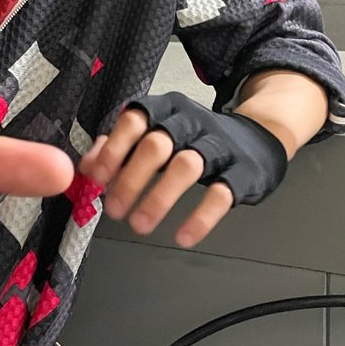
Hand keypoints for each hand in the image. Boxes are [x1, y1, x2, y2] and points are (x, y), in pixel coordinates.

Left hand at [79, 92, 286, 247]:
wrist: (258, 136)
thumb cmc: (194, 138)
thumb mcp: (157, 133)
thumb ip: (120, 146)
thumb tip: (86, 165)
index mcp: (164, 109)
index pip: (134, 120)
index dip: (113, 149)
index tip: (96, 178)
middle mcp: (190, 122)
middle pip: (156, 145)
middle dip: (131, 179)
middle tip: (114, 210)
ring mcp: (218, 145)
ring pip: (187, 166)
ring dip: (159, 198)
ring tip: (140, 225)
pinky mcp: (242, 171)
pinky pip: (222, 194)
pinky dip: (201, 218)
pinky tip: (183, 236)